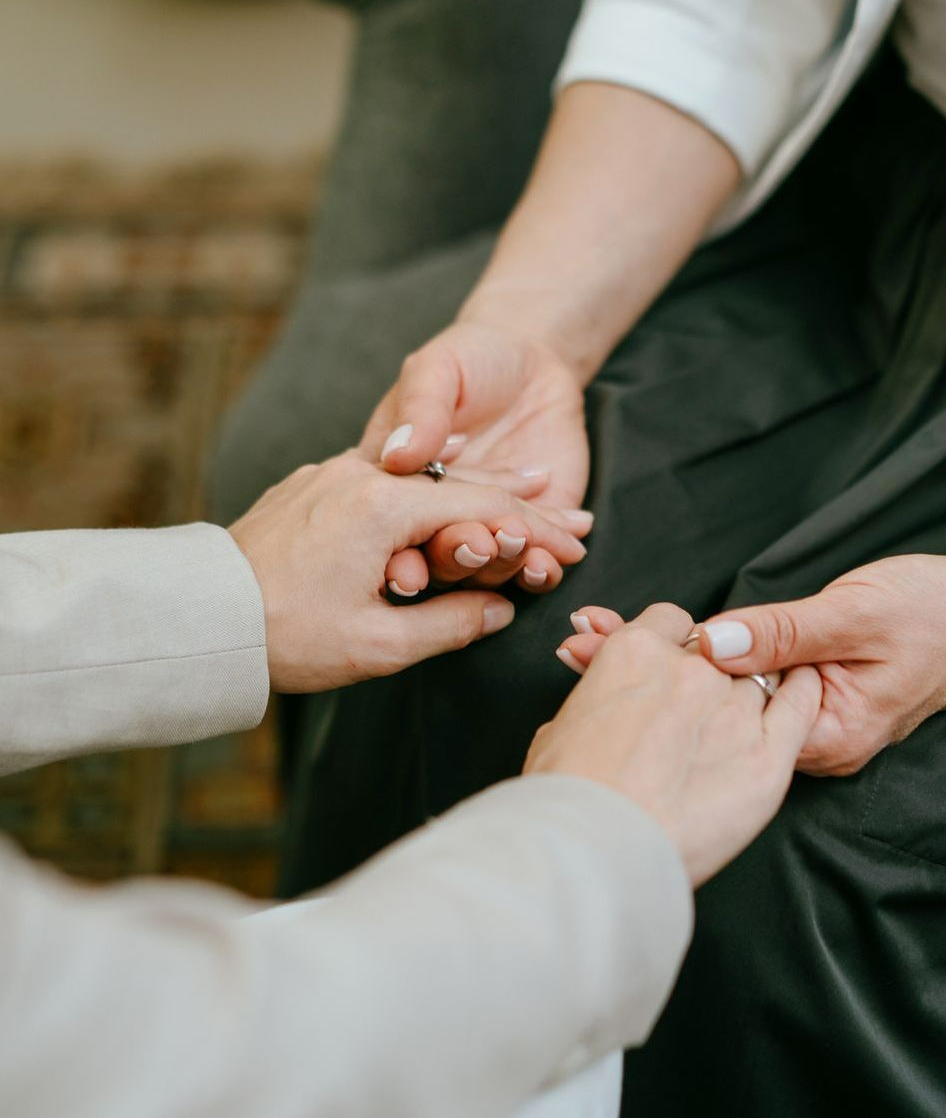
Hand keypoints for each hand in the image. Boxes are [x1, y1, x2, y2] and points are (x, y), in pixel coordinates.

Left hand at [228, 453, 587, 692]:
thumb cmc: (286, 636)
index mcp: (383, 506)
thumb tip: (501, 608)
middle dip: (522, 501)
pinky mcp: (312, 485)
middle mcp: (360, 473)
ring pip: (426, 478)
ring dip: (478, 489)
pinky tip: (452, 482)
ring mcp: (332, 474)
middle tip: (573, 512)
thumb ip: (453, 623)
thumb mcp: (379, 644)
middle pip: (463, 484)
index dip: (537, 532)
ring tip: (529, 486)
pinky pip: (388, 479)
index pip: (485, 512)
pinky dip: (430, 487)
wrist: (197, 617)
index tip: (577, 547)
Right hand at [361, 320, 590, 593]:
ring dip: (505, 565)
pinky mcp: (533, 536)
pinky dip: (547, 568)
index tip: (404, 572)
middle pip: (439, 557)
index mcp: (394, 488)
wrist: (535, 367)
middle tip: (477, 546)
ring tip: (524, 541)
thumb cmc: (471, 360)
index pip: (391, 529)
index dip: (396, 555)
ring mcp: (485, 532)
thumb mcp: (438, 370)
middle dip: (457, 559)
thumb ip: (421, 409)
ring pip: (489, 570)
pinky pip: (536, 565)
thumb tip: (397, 454)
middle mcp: (435, 521)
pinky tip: (560, 553)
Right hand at [528, 603, 820, 885]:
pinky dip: (805, 690)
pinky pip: (801, 704)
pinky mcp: (768, 755)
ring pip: (758, 678)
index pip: (670, 621)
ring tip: (738, 722)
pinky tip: (805, 686)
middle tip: (695, 710)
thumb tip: (595, 701)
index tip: (671, 668)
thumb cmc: (566, 798)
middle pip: (717, 651)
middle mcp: (691, 670)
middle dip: (710, 672)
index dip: (673, 644)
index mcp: (635, 652)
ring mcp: (734, 710)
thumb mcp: (558, 731)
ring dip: (751, 691)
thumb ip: (590, 702)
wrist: (596, 851)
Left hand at [555, 545, 945, 776]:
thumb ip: (784, 634)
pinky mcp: (806, 694)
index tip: (590, 650)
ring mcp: (805, 721)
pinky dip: (697, 659)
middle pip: (707, 714)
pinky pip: (742, 682)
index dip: (652, 685)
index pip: (719, 718)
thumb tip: (710, 643)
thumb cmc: (937, 613)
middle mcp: (809, 742)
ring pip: (718, 697)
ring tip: (588, 639)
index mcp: (825, 737)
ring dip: (659, 666)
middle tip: (570, 642)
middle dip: (639, 678)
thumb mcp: (858, 615)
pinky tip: (650, 643)